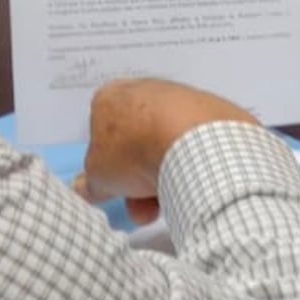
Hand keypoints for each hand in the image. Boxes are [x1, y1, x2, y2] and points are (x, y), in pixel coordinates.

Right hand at [79, 77, 259, 225]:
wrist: (192, 140)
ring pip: (167, 146)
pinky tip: (195, 183)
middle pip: (138, 143)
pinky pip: (196, 145)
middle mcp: (146, 90)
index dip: (108, 165)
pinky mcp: (214, 112)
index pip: (101, 132)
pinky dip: (193, 165)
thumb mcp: (99, 176)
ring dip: (165, 179)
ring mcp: (183, 98)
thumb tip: (86, 186)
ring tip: (170, 203)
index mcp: (111, 96)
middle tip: (145, 209)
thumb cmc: (133, 152)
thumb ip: (91, 182)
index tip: (116, 188)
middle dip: (139, 181)